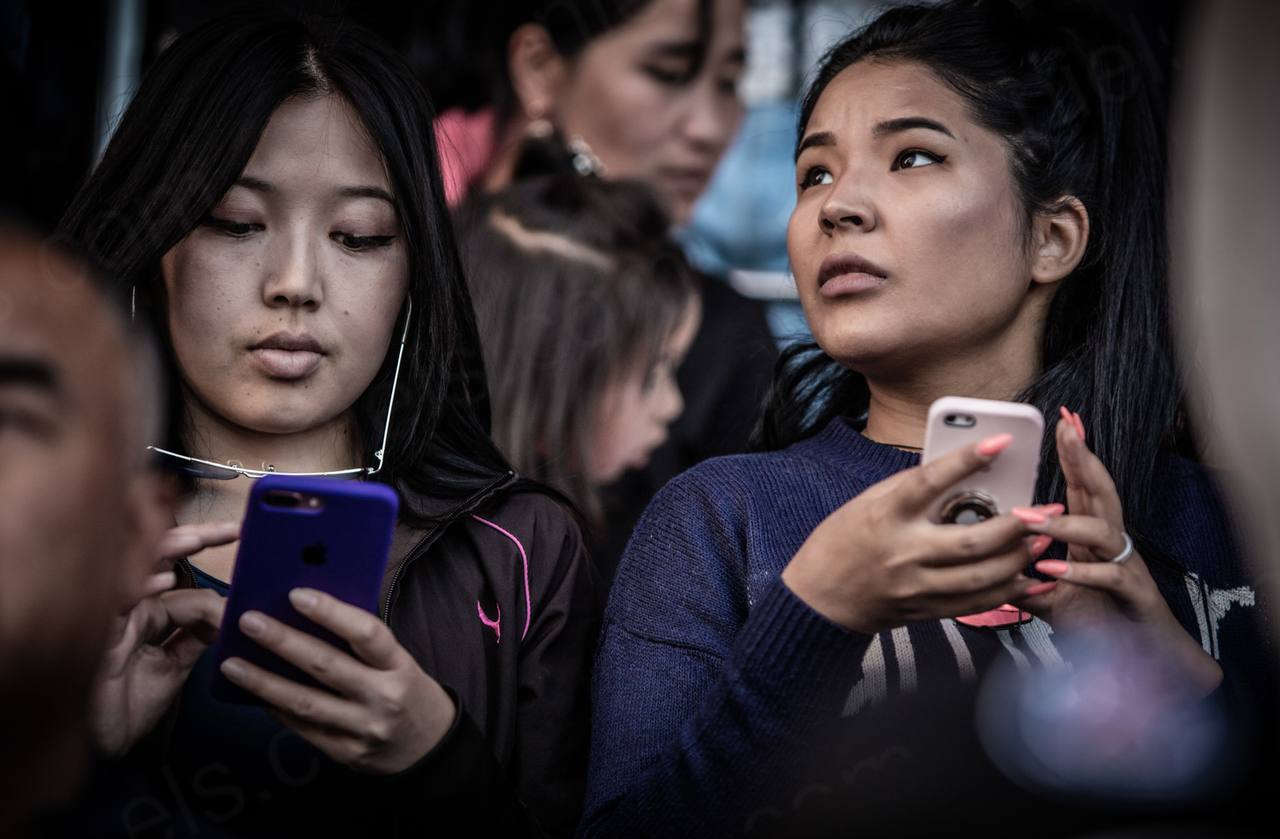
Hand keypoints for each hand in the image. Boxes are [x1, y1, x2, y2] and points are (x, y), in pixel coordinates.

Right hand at [90, 522, 237, 753]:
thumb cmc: (130, 703)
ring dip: (164, 552)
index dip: (204, 545)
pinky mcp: (101, 640)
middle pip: (154, 557)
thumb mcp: (176, 665)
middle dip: (190, 536)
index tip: (239, 531)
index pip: (176, 566)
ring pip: (133, 571)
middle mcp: (129, 607)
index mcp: (147, 609)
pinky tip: (160, 583)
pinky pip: (116, 607)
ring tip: (195, 541)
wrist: (104, 746)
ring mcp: (114, 620)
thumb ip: (199, 636)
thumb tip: (231, 611)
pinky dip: (138, 591)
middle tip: (228, 529)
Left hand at [218, 588, 456, 774]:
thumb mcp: (399, 663)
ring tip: (231, 663)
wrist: (429, 748)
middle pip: (327, 666)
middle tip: (248, 621)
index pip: (367, 634)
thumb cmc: (409, 692)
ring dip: (264, 682)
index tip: (296, 594)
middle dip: (283, 642)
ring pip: (306, 702)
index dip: (331, 613)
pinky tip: (253, 693)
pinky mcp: (344, 753)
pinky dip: (275, 708)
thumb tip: (309, 614)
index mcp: (400, 666)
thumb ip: (363, 644)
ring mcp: (362, 729)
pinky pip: (303, 728)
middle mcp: (383, 698)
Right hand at [782, 434, 1053, 634]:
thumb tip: (959, 471)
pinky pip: (976, 603)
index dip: (966, 460)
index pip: (929, 482)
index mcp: (885, 516)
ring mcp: (916, 587)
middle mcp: (903, 553)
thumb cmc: (841, 542)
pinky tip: (1028, 577)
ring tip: (1041, 540)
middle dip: (1016, 526)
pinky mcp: (925, 610)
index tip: (1000, 442)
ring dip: (1019, 559)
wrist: (820, 599)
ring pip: (981, 577)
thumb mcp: (867, 503)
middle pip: (970, 541)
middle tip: (1045, 511)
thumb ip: (910, 489)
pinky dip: (1008, 592)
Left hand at [1013, 408, 1221, 696]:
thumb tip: (986, 567)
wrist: (1143, 663)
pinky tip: (1053, 569)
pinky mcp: (1135, 595)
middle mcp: (1112, 545)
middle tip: (1068, 432)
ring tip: (1029, 518)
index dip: (1074, 455)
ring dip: (1066, 523)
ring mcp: (1127, 566)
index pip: (1083, 487)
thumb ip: (1022, 580)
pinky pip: (1111, 577)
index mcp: (1092, 538)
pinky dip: (1082, 572)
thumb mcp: (1049, 598)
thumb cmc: (1099, 623)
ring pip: (1103, 532)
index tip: (1063, 422)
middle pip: (1101, 493)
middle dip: (1084, 461)